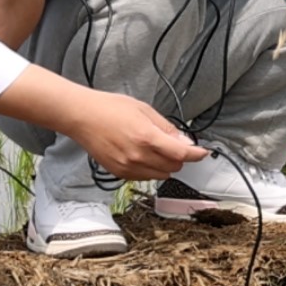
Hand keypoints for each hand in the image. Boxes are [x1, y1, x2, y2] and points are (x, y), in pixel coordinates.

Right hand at [68, 90, 206, 180]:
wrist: (82, 117)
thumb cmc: (111, 108)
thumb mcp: (144, 110)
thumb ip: (167, 128)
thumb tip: (185, 142)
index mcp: (147, 138)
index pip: (181, 154)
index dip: (197, 154)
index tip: (203, 153)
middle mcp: (138, 157)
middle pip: (174, 167)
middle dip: (180, 157)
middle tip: (174, 144)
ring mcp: (128, 167)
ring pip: (161, 175)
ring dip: (166, 165)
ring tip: (157, 149)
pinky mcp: (119, 173)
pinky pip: (145, 177)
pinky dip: (151, 169)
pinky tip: (144, 155)